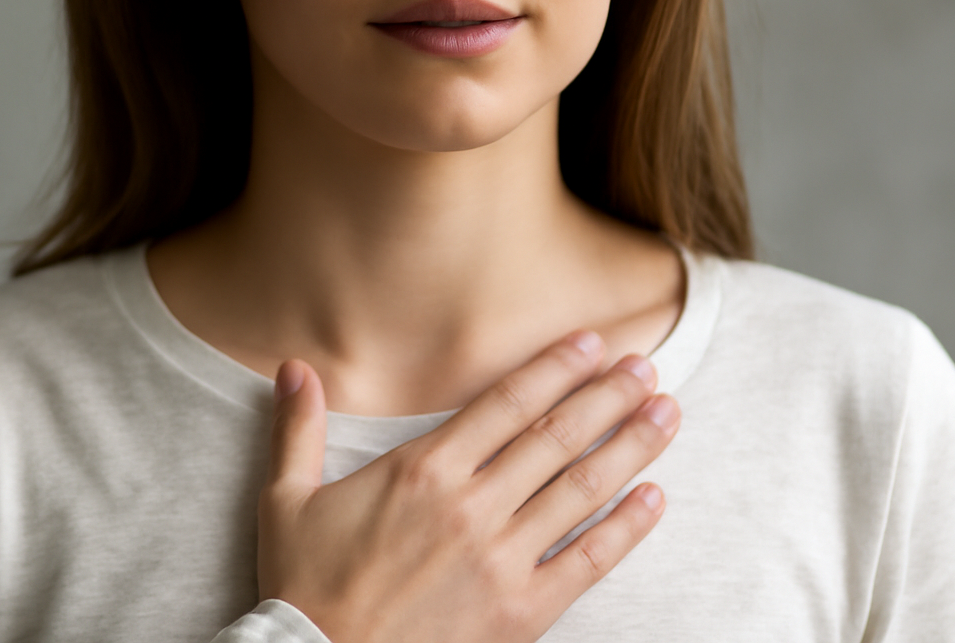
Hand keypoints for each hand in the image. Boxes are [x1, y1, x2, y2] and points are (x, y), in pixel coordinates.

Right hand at [256, 331, 681, 642]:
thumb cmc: (304, 585)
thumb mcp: (288, 499)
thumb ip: (300, 428)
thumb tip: (293, 366)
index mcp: (422, 471)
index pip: (506, 404)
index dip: (555, 369)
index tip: (594, 343)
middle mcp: (471, 506)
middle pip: (556, 437)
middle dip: (608, 396)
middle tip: (648, 367)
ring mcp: (501, 559)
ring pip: (580, 490)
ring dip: (630, 447)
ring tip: (667, 414)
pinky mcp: (520, 611)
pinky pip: (586, 562)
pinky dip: (625, 529)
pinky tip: (654, 499)